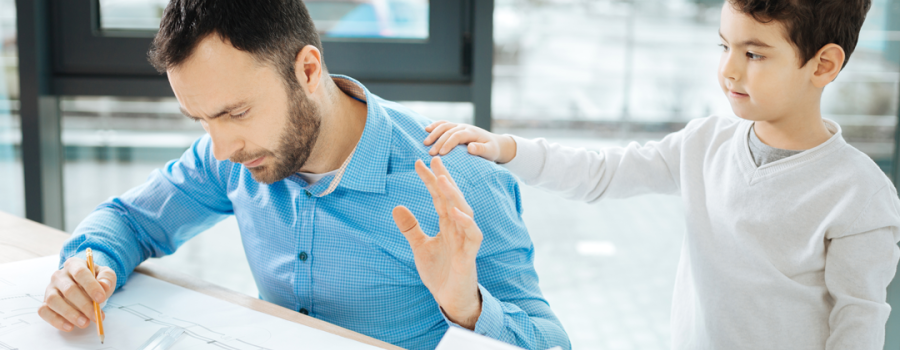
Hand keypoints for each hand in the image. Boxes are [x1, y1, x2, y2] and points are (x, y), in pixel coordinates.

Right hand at [39, 257, 114, 331]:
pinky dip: (56, 320)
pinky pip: (44, 311)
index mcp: (74, 264)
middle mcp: (59, 275)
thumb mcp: (106, 276)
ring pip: (54, 301)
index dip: (91, 286)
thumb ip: (107, 278)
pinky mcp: (44, 302)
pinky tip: (69, 327)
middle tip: (95, 316)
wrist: (86, 286)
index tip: (101, 298)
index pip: (80, 273)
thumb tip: (104, 286)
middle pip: (68, 289)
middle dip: (84, 305)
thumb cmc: (95, 280)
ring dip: (70, 314)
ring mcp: (50, 289)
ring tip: (85, 323)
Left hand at [392, 157, 483, 328]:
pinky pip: (472, 235)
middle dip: (444, 179)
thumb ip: (411, 227)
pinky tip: (457, 212)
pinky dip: (466, 223)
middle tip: (435, 159)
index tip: (419, 163)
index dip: (429, 180)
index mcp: (446, 224)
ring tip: (443, 180)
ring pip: (464, 212)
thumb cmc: (440, 272)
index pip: (438, 197)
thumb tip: (397, 207)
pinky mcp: (469, 255)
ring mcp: (465, 240)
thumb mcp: (420, 246)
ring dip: (454, 196)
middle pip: (452, 198)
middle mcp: (457, 228)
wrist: (451, 298)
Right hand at [424, 121, 516, 163]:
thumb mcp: (490, 151)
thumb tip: (470, 148)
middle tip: (430, 153)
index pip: (458, 136)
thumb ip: (481, 149)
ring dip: (434, 133)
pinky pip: (444, 124)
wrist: (495, 143)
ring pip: (444, 126)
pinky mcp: (456, 128)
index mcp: (472, 133)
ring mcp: (460, 126)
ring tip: (425, 143)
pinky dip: (435, 125)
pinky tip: (427, 130)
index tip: (441, 153)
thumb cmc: (492, 149)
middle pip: (448, 131)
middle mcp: (465, 127)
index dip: (448, 143)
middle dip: (438, 141)